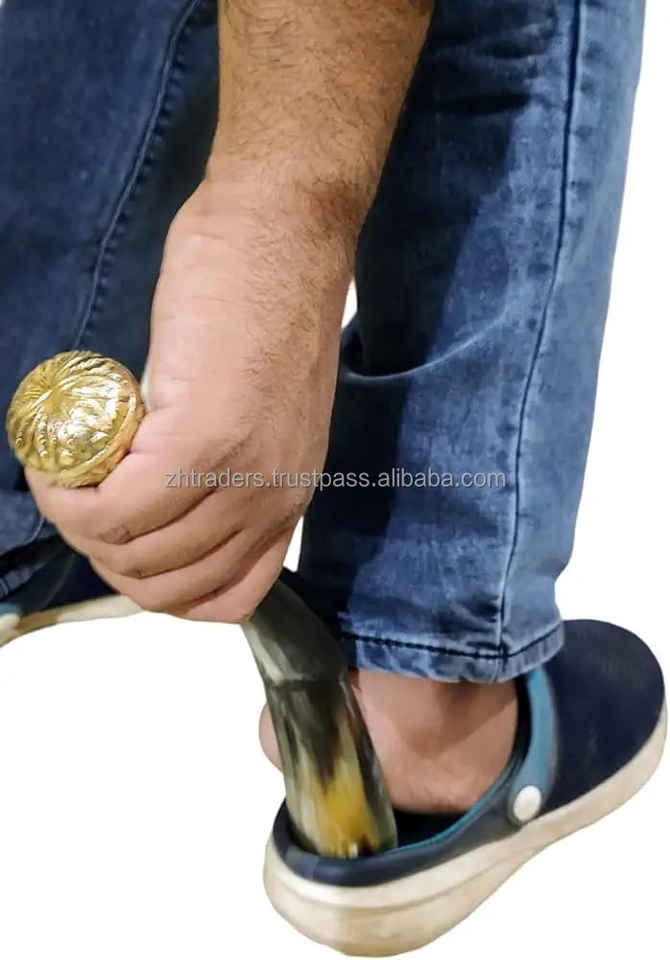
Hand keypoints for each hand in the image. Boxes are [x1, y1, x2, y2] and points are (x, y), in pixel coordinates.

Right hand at [28, 176, 348, 621]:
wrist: (279, 228)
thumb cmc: (262, 304)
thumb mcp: (262, 416)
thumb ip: (229, 474)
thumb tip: (165, 512)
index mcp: (289, 497)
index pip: (225, 598)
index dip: (156, 587)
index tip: (121, 544)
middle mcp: (274, 500)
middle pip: (166, 586)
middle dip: (103, 558)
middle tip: (77, 503)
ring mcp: (242, 474)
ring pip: (133, 554)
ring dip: (77, 528)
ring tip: (62, 480)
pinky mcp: (201, 437)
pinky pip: (114, 507)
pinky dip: (68, 497)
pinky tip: (55, 464)